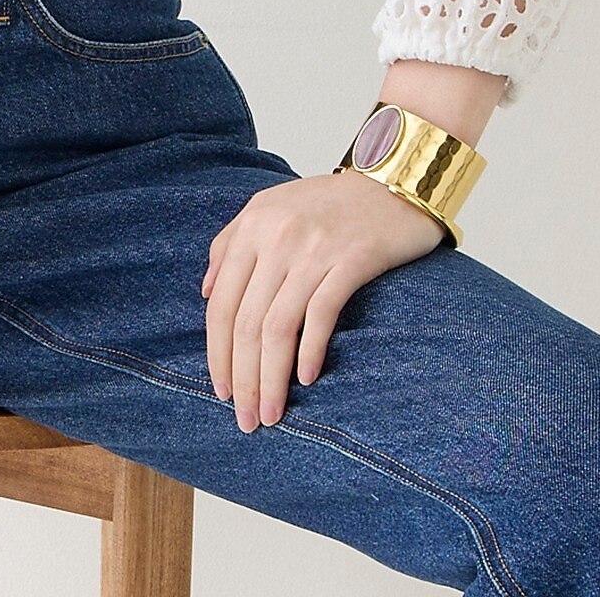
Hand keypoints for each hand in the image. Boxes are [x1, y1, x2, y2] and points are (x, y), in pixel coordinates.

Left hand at [201, 168, 445, 431]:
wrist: (393, 181)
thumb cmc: (331, 202)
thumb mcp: (271, 207)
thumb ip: (232, 243)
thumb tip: (206, 291)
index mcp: (253, 225)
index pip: (222, 302)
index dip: (218, 353)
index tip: (222, 391)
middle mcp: (277, 236)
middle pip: (246, 322)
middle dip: (242, 378)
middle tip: (247, 419)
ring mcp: (314, 248)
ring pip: (278, 327)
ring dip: (271, 378)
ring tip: (272, 413)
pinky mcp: (351, 260)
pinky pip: (321, 315)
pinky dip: (310, 352)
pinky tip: (307, 378)